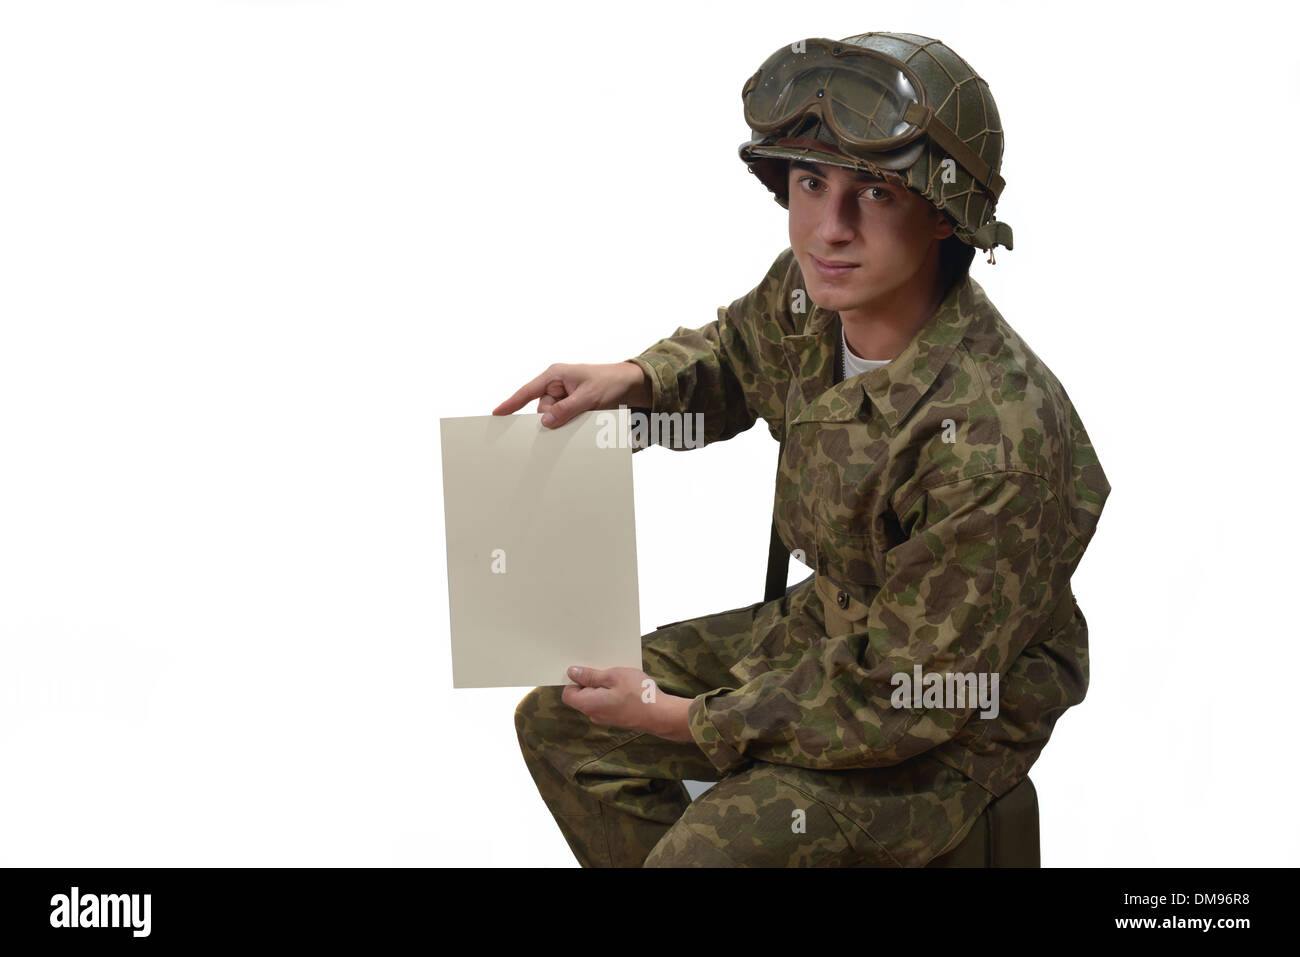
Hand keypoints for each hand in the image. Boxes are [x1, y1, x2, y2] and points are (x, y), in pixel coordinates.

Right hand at [492, 362, 650, 427]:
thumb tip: (544, 421)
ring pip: (552, 417)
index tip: (497, 413)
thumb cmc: (609, 382)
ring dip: (563, 421)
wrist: (630, 384)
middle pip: (541, 409)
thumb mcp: (588, 397)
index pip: (527, 391)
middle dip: (552, 418)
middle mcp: (555, 384)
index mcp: (555, 375)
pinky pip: (562, 418)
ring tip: (583, 415)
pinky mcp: (570, 405)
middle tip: (570, 417)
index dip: (511, 403)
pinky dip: (568, 422)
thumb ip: (566, 409)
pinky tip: (580, 420)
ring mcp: (563, 395)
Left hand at [561, 665, 692, 741]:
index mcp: (588, 704)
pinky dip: (613, 694)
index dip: (575, 680)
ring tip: (620, 677)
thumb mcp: (613, 676)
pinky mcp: (616, 718)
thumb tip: (572, 673)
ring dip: (605, 686)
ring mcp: (606, 718)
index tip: (586, 669)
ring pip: (597, 698)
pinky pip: (608, 703)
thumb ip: (590, 676)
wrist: (661, 715)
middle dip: (592, 681)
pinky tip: (627, 686)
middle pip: (583, 695)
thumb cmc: (638, 694)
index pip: (568, 693)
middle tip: (607, 670)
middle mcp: (594, 714)